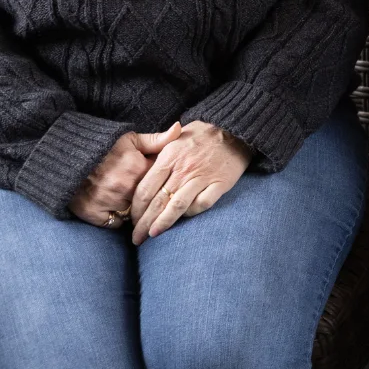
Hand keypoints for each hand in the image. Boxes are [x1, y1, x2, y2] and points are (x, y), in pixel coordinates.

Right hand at [68, 125, 178, 227]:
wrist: (66, 157)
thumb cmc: (103, 147)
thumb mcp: (130, 140)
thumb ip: (157, 139)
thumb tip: (180, 129)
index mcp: (138, 168)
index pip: (162, 184)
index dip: (163, 185)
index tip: (162, 184)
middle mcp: (125, 187)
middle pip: (149, 202)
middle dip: (151, 201)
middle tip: (151, 198)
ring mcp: (109, 201)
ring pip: (133, 214)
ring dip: (136, 211)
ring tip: (132, 203)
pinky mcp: (93, 213)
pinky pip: (114, 223)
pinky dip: (117, 219)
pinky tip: (116, 210)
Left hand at [128, 121, 250, 243]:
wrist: (237, 130)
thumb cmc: (205, 132)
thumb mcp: (178, 133)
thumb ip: (159, 146)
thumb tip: (141, 158)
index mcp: (169, 157)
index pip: (146, 188)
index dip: (136, 207)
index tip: (132, 219)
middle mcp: (183, 169)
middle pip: (158, 201)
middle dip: (144, 222)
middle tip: (136, 238)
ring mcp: (202, 177)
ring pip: (178, 206)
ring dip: (164, 223)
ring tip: (153, 235)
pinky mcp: (220, 183)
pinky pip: (202, 203)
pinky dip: (192, 213)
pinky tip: (183, 219)